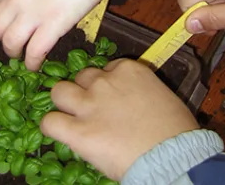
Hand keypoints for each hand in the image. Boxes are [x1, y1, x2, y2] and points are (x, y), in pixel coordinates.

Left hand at [0, 0, 107, 70]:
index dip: (2, 6)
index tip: (12, 10)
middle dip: (0, 34)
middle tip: (10, 36)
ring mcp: (31, 14)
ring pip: (9, 42)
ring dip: (13, 51)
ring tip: (20, 54)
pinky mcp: (51, 27)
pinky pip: (34, 52)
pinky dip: (32, 62)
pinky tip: (34, 65)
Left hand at [40, 58, 198, 180]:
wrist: (169, 155)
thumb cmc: (174, 129)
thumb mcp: (159, 97)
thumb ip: (139, 92)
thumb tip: (129, 104)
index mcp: (129, 70)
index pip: (106, 68)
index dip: (106, 84)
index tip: (111, 97)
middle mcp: (105, 82)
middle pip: (81, 76)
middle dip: (84, 90)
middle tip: (91, 108)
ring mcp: (89, 105)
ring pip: (59, 92)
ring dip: (63, 104)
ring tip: (71, 118)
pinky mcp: (77, 131)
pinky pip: (49, 122)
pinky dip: (52, 127)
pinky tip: (61, 133)